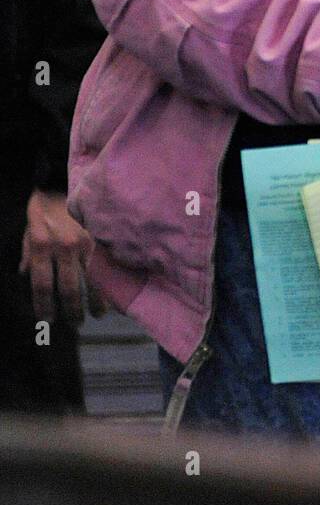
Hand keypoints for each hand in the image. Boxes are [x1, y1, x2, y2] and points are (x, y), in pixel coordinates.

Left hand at [19, 189, 107, 326]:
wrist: (65, 180)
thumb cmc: (43, 206)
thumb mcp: (27, 229)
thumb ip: (26, 253)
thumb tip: (25, 275)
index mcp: (41, 245)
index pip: (42, 285)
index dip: (44, 306)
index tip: (47, 320)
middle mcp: (63, 246)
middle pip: (68, 289)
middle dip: (71, 311)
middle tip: (73, 324)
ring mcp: (85, 242)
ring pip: (91, 280)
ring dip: (93, 303)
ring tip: (95, 316)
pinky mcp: (100, 238)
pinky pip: (104, 267)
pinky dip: (107, 284)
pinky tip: (111, 297)